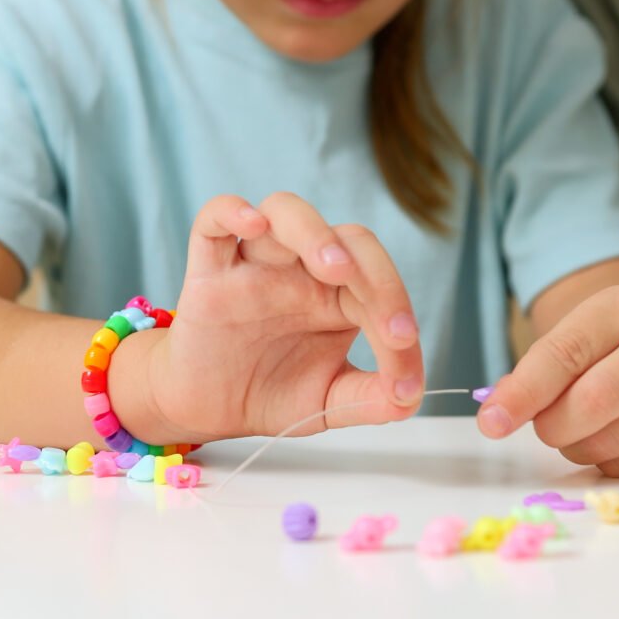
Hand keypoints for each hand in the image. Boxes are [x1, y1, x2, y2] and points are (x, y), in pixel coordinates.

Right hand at [120, 192, 423, 442]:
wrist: (210, 408)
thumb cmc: (271, 391)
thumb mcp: (328, 402)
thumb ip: (369, 399)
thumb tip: (410, 399)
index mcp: (338, 296)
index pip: (378, 283)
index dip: (400, 322)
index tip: (405, 379)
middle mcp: (302, 269)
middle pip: (346, 238)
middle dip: (375, 274)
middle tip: (389, 325)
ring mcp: (256, 263)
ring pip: (285, 211)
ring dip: (314, 232)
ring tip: (333, 268)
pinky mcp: (208, 270)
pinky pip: (214, 219)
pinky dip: (232, 210)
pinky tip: (252, 225)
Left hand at [477, 285, 618, 476]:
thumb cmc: (599, 348)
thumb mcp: (564, 341)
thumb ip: (529, 376)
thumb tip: (497, 416)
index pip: (565, 354)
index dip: (523, 393)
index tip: (491, 422)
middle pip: (594, 402)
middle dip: (552, 424)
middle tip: (543, 424)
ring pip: (607, 443)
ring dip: (574, 445)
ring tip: (583, 423)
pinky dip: (604, 462)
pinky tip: (614, 435)